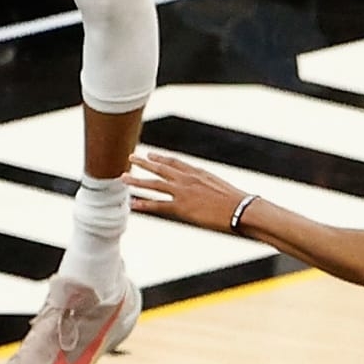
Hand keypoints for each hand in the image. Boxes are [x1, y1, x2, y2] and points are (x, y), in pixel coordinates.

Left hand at [128, 146, 250, 231]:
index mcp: (198, 172)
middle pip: (160, 168)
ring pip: (154, 184)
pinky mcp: (182, 207)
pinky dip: (144, 205)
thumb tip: (208, 190)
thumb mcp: (221, 187)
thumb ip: (209, 186)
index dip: (161, 158)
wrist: (240, 208)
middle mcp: (187, 179)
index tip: (151, 154)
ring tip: (123, 178)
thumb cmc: (237, 201)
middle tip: (130, 157)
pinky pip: (158, 205)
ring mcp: (183, 192)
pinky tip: (133, 204)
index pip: (175, 162)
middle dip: (144, 163)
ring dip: (137, 181)